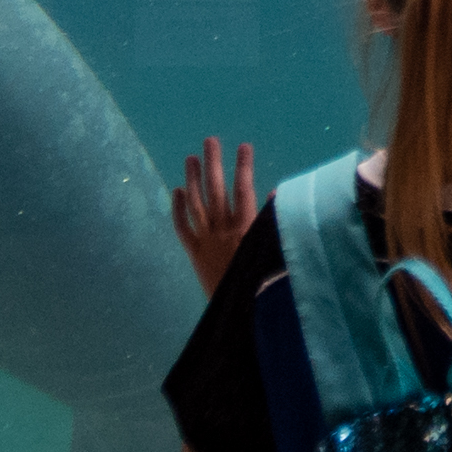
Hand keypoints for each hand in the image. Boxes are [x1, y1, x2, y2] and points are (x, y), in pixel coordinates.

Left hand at [170, 138, 262, 289]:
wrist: (241, 311)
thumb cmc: (264, 282)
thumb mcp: (275, 252)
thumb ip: (274, 224)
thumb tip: (274, 194)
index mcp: (246, 229)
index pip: (244, 191)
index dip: (244, 168)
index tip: (245, 147)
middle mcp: (224, 230)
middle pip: (216, 191)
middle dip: (214, 164)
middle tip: (210, 141)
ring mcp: (207, 240)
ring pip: (197, 205)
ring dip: (193, 180)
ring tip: (191, 158)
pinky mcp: (194, 253)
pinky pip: (182, 229)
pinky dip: (178, 210)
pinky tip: (176, 191)